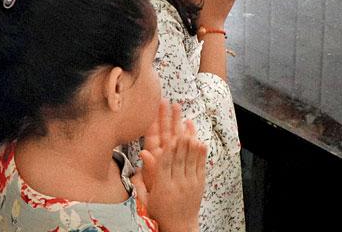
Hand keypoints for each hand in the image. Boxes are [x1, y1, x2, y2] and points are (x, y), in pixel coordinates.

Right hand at [139, 102, 205, 231]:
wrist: (179, 227)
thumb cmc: (159, 212)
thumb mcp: (146, 198)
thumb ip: (142, 178)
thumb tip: (141, 157)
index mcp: (163, 186)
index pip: (166, 163)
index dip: (168, 148)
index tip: (169, 135)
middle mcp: (177, 183)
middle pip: (178, 156)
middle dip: (178, 136)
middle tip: (178, 120)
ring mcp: (190, 183)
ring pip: (190, 159)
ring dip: (189, 140)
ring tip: (189, 123)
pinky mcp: (199, 184)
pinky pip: (200, 165)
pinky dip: (200, 152)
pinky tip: (199, 140)